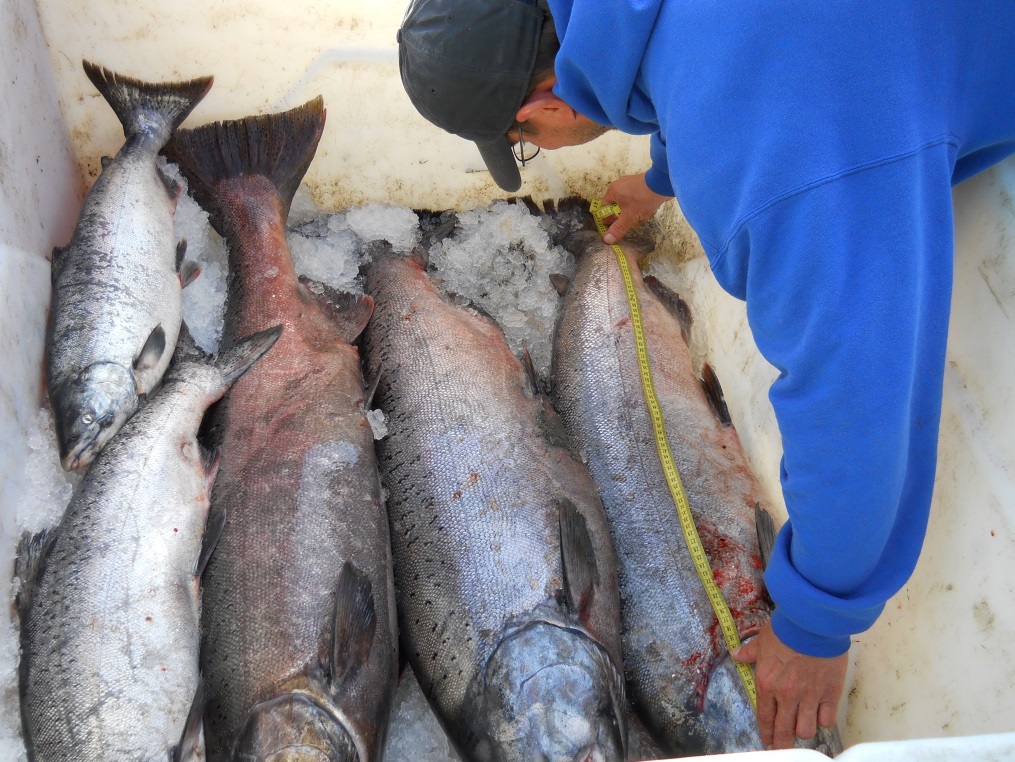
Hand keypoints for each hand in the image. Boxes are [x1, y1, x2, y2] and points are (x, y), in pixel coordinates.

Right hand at [600, 173, 671, 242]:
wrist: (662, 184)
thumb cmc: (642, 199)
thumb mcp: (629, 217)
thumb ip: (618, 228)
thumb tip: (607, 240)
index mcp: (613, 191)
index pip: (604, 208)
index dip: (608, 218)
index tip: (615, 226)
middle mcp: (619, 185)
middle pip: (616, 205)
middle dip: (623, 215)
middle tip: (631, 220)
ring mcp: (630, 182)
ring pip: (627, 202)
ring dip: (633, 210)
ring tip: (641, 214)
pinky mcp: (640, 183)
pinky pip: (636, 197)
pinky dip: (639, 204)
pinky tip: (647, 207)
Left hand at [731, 622, 847, 749]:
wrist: (813, 623)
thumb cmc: (785, 629)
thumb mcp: (762, 639)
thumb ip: (750, 652)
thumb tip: (736, 655)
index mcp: (767, 684)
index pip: (765, 718)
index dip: (767, 734)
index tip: (768, 743)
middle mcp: (786, 696)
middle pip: (785, 732)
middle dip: (782, 743)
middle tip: (783, 747)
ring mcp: (810, 697)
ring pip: (806, 730)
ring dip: (804, 730)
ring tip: (803, 725)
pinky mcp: (830, 694)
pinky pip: (827, 720)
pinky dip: (823, 720)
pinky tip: (820, 715)